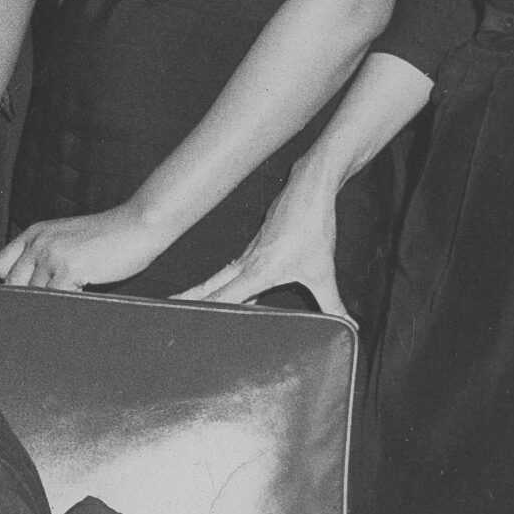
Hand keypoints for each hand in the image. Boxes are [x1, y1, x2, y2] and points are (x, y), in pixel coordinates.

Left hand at [0, 206, 167, 291]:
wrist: (138, 224)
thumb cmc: (109, 236)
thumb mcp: (67, 238)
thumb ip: (45, 255)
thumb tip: (31, 287)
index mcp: (34, 234)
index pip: (0, 266)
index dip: (11, 283)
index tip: (25, 294)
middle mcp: (38, 242)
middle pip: (12, 284)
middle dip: (27, 299)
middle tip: (46, 305)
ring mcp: (52, 255)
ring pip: (34, 295)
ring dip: (50, 303)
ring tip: (67, 301)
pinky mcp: (69, 268)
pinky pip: (56, 298)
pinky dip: (66, 304)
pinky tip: (80, 297)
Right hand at [179, 176, 346, 314]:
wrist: (309, 189)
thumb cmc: (312, 225)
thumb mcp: (323, 270)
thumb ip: (332, 302)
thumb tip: (347, 324)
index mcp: (256, 271)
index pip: (221, 298)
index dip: (202, 312)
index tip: (182, 322)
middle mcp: (245, 263)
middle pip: (208, 286)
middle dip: (187, 300)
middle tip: (166, 310)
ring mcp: (248, 253)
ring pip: (218, 276)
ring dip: (202, 290)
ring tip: (185, 302)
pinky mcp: (256, 245)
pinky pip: (233, 269)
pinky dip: (224, 281)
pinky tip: (231, 288)